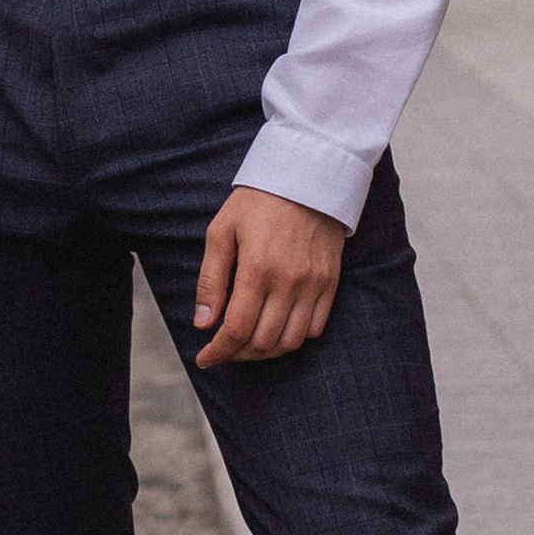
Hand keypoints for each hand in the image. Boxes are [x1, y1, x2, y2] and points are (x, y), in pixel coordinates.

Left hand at [192, 189, 346, 366]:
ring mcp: (313, 284)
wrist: (307, 176)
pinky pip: (314, 328)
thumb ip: (210, 280)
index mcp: (257, 269)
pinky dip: (293, 339)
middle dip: (237, 354)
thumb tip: (203, 324)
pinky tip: (276, 330)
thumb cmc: (258, 201)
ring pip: (290, 341)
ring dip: (265, 352)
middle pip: (263, 341)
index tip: (205, 359)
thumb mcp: (221, 231)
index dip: (218, 351)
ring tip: (247, 345)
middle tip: (223, 350)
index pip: (237, 329)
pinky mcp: (330, 282)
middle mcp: (288, 282)